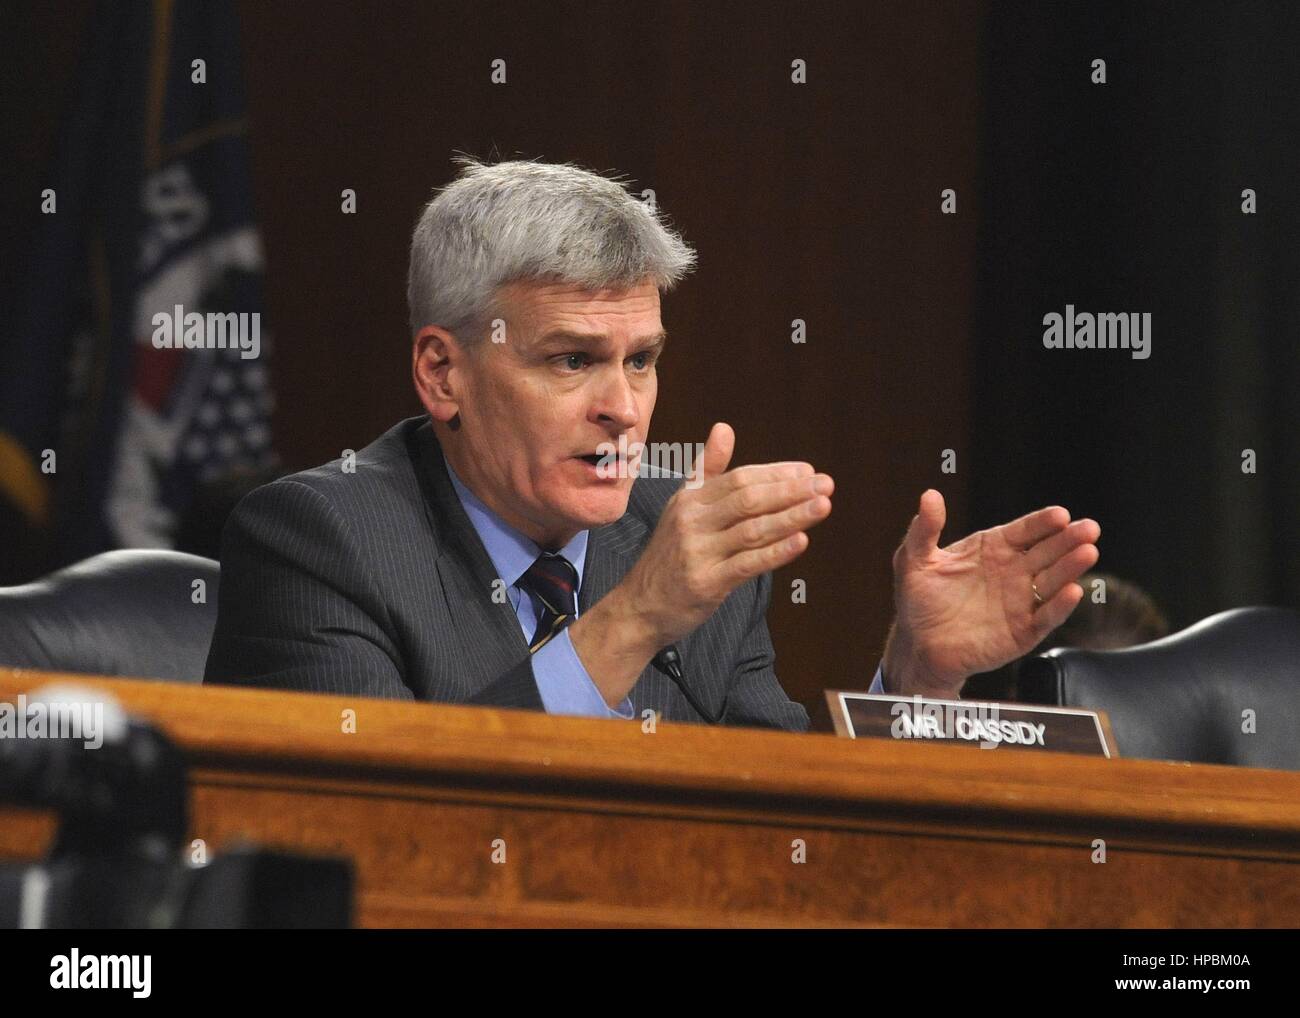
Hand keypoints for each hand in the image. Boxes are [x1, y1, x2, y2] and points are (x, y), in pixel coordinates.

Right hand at [569, 422, 833, 703]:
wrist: (639, 606)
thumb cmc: (669, 556)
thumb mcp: (682, 507)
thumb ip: (707, 469)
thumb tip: (724, 427)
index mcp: (689, 500)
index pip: (739, 478)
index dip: (776, 474)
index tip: (807, 472)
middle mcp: (691, 521)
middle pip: (748, 499)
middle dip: (790, 491)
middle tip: (825, 484)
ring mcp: (698, 552)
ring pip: (752, 529)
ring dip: (792, 517)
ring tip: (823, 506)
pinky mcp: (706, 582)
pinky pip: (747, 564)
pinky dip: (776, 552)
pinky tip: (801, 542)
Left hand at [882, 490, 1099, 697]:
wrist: (918, 644)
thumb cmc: (920, 600)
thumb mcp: (915, 559)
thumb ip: (925, 529)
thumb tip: (929, 495)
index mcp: (993, 548)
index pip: (1025, 531)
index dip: (1042, 523)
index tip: (1060, 514)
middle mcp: (1014, 572)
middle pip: (1047, 551)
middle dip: (1069, 539)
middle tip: (1089, 528)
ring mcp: (1021, 601)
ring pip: (1053, 581)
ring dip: (1071, 568)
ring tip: (1088, 552)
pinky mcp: (1023, 631)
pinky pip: (1045, 617)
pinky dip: (1060, 606)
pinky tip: (1073, 591)